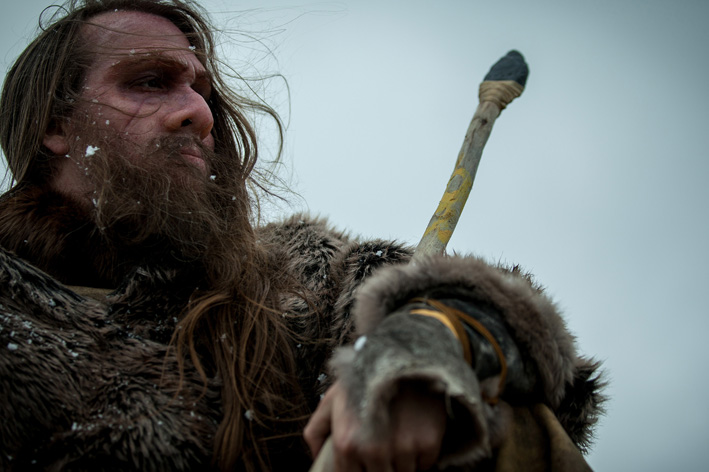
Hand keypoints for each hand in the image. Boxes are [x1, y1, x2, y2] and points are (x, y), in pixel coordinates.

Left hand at [304, 380, 446, 470]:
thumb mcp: (332, 399)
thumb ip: (316, 429)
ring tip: (398, 437)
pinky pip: (425, 465)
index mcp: (347, 444)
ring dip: (401, 462)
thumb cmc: (364, 377)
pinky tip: (414, 432)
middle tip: (382, 446)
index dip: (359, 471)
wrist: (402, 353)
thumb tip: (315, 457)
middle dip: (379, 466)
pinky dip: (421, 455)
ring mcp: (403, 448)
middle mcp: (374, 450)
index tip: (364, 462)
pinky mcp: (428, 443)